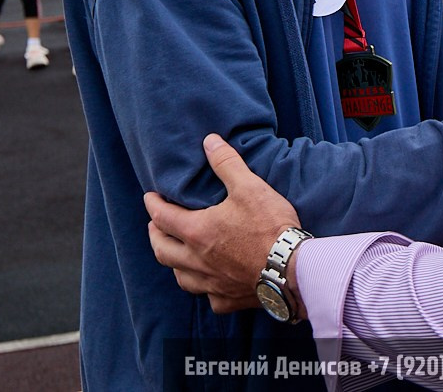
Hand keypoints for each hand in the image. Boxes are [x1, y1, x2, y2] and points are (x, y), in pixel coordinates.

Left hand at [144, 135, 299, 314]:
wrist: (292, 270)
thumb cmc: (270, 227)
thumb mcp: (249, 186)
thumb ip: (226, 163)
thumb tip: (209, 141)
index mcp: (197, 232)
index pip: (162, 217)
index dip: (153, 204)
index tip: (149, 197)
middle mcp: (197, 261)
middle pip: (162, 250)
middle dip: (155, 235)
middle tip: (156, 226)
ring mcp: (212, 284)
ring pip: (181, 277)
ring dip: (173, 264)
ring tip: (176, 253)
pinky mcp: (228, 300)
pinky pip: (208, 298)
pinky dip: (204, 288)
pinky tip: (210, 283)